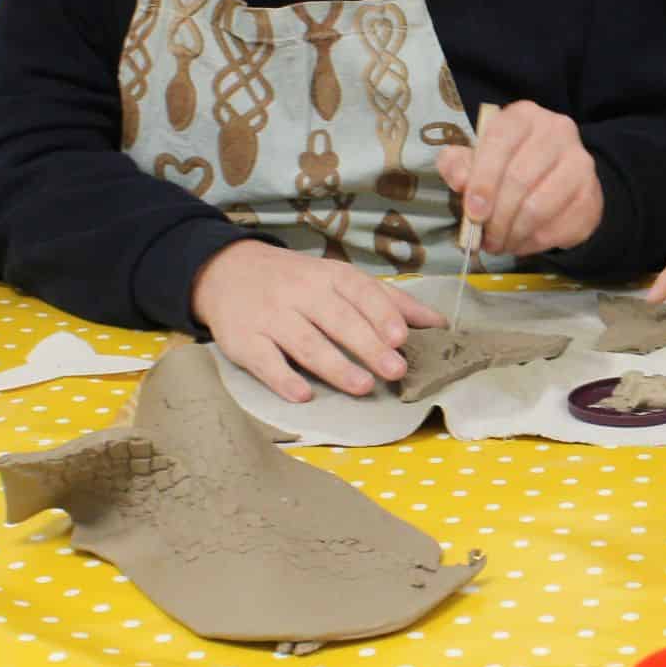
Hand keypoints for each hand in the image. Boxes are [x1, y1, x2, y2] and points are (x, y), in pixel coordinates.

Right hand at [190, 239, 443, 400]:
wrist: (227, 272)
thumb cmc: (297, 282)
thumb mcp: (339, 280)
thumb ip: (387, 301)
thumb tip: (438, 323)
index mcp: (329, 276)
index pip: (359, 292)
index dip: (381, 314)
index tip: (402, 337)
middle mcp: (300, 293)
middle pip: (337, 320)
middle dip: (368, 345)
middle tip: (395, 370)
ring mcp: (270, 317)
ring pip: (306, 343)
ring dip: (335, 367)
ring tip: (363, 387)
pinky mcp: (244, 341)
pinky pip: (265, 361)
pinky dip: (283, 379)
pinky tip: (303, 394)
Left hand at [434, 101, 603, 257]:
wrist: (557, 182)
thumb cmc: (508, 166)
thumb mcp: (476, 159)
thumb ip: (458, 165)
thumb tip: (460, 181)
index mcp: (523, 116)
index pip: (499, 141)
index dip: (482, 180)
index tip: (473, 213)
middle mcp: (557, 131)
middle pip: (519, 179)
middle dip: (496, 217)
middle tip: (484, 239)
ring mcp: (580, 163)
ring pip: (537, 207)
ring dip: (512, 234)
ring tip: (500, 243)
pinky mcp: (591, 196)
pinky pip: (557, 227)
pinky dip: (533, 242)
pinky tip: (522, 242)